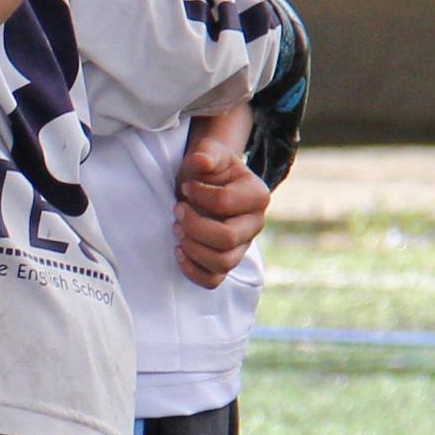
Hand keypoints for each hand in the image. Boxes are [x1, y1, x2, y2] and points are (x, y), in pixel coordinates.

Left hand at [177, 106, 274, 285]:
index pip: (226, 203)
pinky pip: (213, 281)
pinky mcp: (226, 262)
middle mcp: (255, 224)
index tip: (187, 187)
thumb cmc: (207, 170)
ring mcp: (242, 247)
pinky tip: (178, 250)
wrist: (203, 184)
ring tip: (177, 228)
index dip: (200, 196)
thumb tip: (201, 162)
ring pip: (222, 263)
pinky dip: (193, 271)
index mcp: (257, 195)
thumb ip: (207, 153)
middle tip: (177, 209)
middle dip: (194, 225)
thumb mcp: (209, 153)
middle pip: (227, 238)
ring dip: (192, 247)